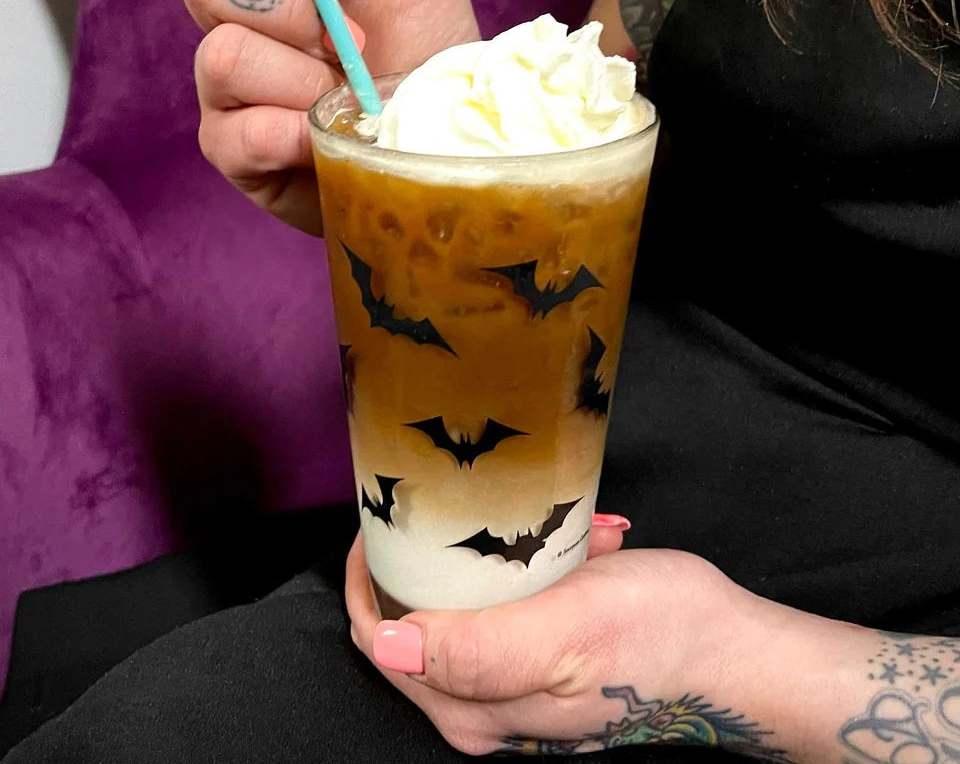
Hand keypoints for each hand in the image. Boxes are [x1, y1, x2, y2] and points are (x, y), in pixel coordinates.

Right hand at [179, 0, 479, 233]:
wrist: (441, 145)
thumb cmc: (429, 58)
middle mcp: (241, 17)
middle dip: (290, 8)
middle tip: (352, 40)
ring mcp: (230, 86)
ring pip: (224, 56)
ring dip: (303, 79)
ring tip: (352, 100)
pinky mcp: (234, 150)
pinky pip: (237, 133)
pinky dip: (291, 134)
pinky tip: (325, 140)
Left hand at [345, 519, 762, 755]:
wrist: (728, 653)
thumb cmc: (654, 634)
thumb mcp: (564, 630)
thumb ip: (476, 649)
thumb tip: (387, 646)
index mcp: (474, 705)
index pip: (379, 641)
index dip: (371, 579)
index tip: (385, 521)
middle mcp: (483, 706)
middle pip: (414, 623)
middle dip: (438, 559)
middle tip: (469, 507)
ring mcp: (513, 687)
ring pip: (465, 606)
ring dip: (497, 557)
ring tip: (553, 529)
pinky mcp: (541, 665)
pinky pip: (509, 606)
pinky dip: (533, 567)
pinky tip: (578, 546)